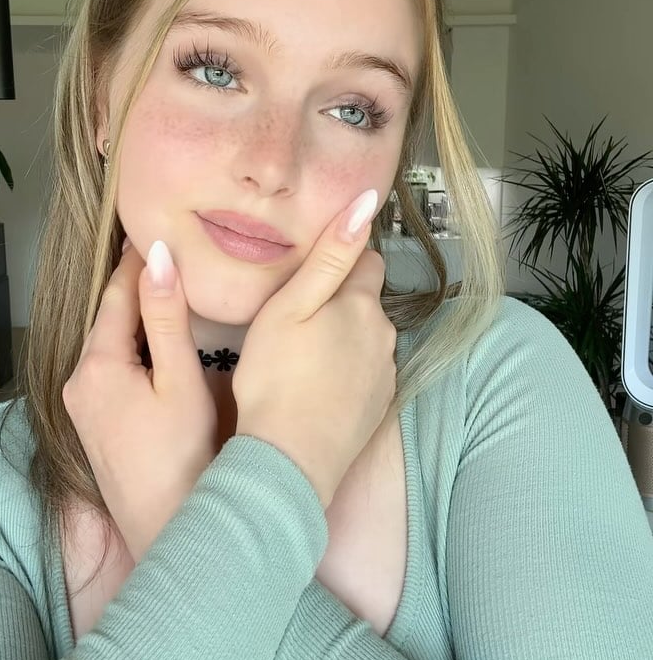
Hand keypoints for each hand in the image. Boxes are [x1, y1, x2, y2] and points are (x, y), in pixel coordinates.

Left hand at [62, 238, 217, 562]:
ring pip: (109, 346)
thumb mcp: (181, 380)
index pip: (117, 296)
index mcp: (97, 366)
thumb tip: (157, 256)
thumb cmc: (183, 460)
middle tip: (163, 252)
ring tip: (166, 289)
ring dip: (134, 319)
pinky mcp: (93, 426)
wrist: (169, 530)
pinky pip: (109, 371)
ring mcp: (82, 407)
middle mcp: (79, 383)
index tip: (155, 230)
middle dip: (134, 287)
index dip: (138, 262)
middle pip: (109, 320)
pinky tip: (156, 345)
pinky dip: (132, 349)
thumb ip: (167, 316)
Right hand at [234, 189, 397, 509]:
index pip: (365, 260)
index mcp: (361, 304)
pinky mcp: (378, 405)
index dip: (337, 262)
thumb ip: (330, 254)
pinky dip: (345, 373)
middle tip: (294, 320)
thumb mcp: (290, 306)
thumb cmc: (275, 378)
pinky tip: (315, 387)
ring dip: (342, 338)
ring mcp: (384, 373)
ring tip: (300, 357)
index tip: (307, 277)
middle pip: (365, 301)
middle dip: (339, 302)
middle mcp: (384, 334)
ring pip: (366, 338)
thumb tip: (366, 201)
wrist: (288, 458)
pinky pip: (365, 373)